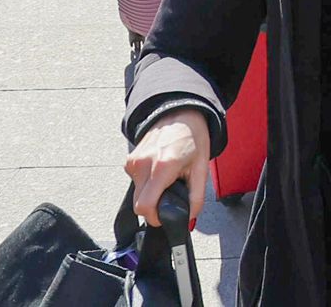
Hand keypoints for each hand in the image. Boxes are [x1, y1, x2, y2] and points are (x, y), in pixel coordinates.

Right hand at [125, 108, 208, 228]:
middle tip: (171, 194)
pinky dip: (146, 183)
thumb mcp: (202, 168)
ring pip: (137, 194)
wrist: (181, 113)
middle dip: (155, 206)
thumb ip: (196, 198)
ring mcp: (133, 161)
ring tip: (167, 179)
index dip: (156, 217)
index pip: (145, 207)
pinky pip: (135, 182)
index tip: (165, 214)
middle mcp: (143, 164)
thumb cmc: (193, 138)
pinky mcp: (129, 160)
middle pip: (139, 204)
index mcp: (162, 166)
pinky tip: (159, 171)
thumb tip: (189, 218)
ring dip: (151, 193)